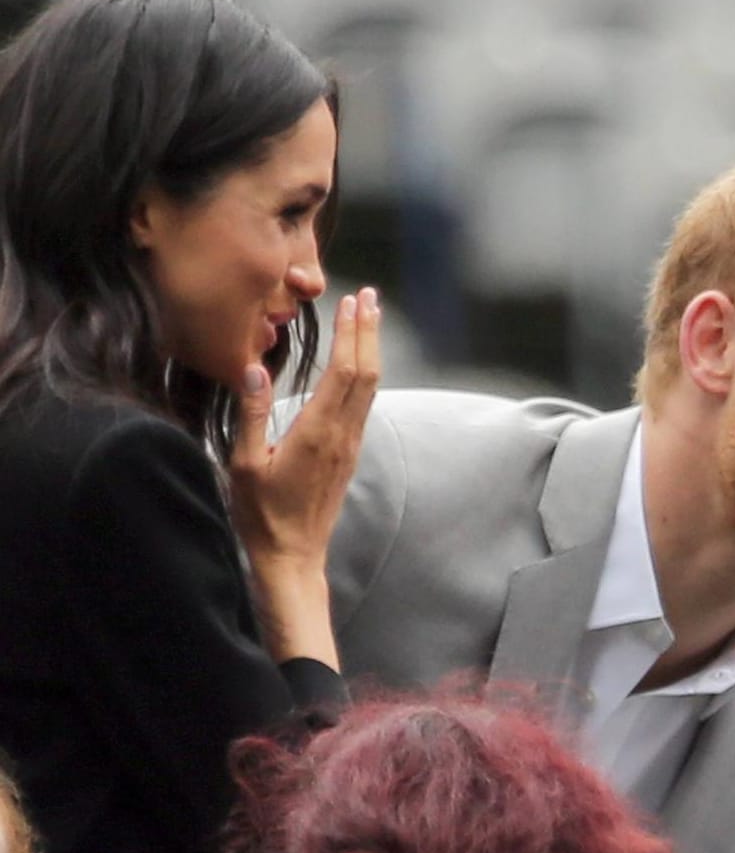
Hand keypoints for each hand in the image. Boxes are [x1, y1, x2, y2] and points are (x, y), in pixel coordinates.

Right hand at [230, 288, 380, 572]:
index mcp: (318, 432)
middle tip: (370, 296)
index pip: (344, 372)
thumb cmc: (262, 514)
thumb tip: (254, 369)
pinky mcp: (348, 454)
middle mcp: (342, 435)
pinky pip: (362, 405)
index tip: (354, 302)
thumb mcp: (245, 464)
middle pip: (365, 373)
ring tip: (368, 318)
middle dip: (368, 332)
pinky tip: (358, 363)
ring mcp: (349, 445)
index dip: (352, 334)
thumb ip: (251, 415)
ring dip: (369, 350)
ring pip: (369, 388)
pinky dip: (363, 374)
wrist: (293, 556)